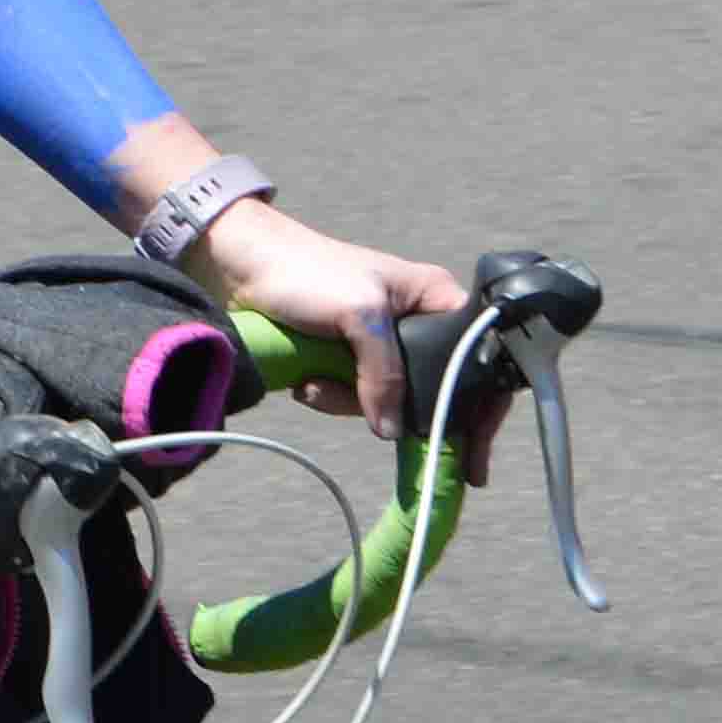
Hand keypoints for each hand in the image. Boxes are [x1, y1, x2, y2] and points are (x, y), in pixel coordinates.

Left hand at [180, 200, 471, 441]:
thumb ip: (385, 372)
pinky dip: (328, 397)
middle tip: (368, 416)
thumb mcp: (359, 314)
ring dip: (346, 401)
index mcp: (434, 297)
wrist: (241, 265)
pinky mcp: (347, 361)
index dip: (479, 407)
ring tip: (315, 380)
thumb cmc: (306, 271)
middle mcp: (415, 322)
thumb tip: (392, 431)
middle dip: (389, 405)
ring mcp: (379, 345)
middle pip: (428, 390)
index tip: (474, 457)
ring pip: (386, 402)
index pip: (478, 358)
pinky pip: (352, 399)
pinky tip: (305, 382)